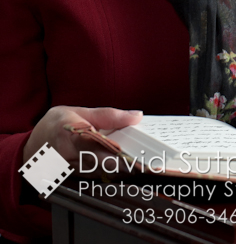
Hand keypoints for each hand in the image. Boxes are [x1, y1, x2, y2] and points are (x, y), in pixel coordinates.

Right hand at [22, 106, 142, 172]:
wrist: (30, 148)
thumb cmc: (55, 125)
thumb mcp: (79, 111)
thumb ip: (109, 115)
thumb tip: (136, 116)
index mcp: (69, 135)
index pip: (96, 144)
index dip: (116, 152)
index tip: (134, 156)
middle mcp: (70, 157)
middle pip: (103, 164)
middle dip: (125, 164)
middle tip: (147, 163)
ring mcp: (72, 172)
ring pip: (103, 174)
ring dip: (124, 170)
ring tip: (145, 165)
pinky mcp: (76, 179)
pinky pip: (99, 178)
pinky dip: (115, 173)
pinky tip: (130, 168)